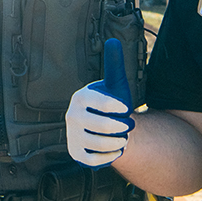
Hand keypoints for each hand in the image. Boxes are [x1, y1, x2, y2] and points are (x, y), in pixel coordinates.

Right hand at [65, 39, 135, 166]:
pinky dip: (110, 155)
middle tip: (129, 126)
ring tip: (124, 138)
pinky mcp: (76, 153)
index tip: (127, 109)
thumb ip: (114, 64)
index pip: (102, 103)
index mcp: (81, 98)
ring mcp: (72, 136)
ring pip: (101, 143)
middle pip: (103, 126)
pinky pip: (96, 160)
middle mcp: (72, 116)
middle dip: (122, 127)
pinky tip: (115, 148)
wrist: (104, 127)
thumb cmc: (111, 104)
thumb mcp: (114, 84)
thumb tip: (112, 40)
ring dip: (119, 142)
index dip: (119, 108)